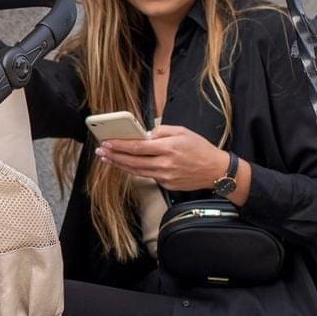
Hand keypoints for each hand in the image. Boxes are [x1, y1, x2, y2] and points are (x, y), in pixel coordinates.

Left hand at [97, 123, 233, 191]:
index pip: (138, 147)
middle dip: (114, 156)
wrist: (215, 171)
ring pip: (136, 171)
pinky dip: (135, 170)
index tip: (107, 142)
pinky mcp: (166, 184)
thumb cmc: (200, 148)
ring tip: (108, 158)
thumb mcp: (182, 131)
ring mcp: (165, 176)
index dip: (120, 145)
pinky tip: (126, 165)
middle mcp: (165, 164)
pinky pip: (147, 176)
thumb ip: (162, 131)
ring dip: (120, 165)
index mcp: (168, 148)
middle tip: (101, 151)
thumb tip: (145, 134)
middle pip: (133, 161)